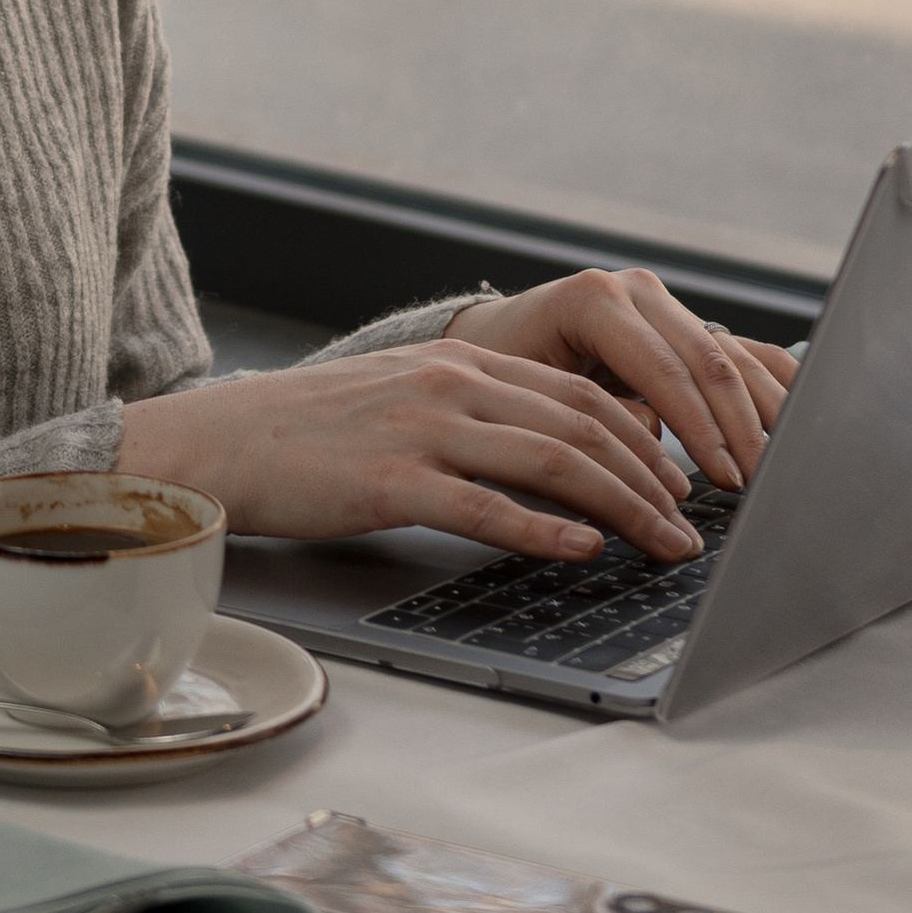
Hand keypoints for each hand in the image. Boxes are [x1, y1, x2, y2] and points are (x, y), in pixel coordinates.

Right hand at [114, 340, 708, 567]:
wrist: (220, 443)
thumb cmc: (311, 437)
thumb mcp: (404, 406)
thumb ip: (475, 422)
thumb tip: (555, 471)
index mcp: (459, 362)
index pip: (579, 393)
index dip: (643, 438)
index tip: (682, 483)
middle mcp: (449, 384)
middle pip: (581, 424)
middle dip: (651, 478)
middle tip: (691, 526)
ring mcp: (420, 429)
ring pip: (550, 461)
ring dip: (622, 506)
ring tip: (663, 544)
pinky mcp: (389, 480)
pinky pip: (483, 504)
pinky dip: (541, 529)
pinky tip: (581, 550)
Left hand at [463, 269, 796, 490]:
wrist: (496, 339)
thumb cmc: (504, 374)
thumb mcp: (536, 397)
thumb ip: (598, 417)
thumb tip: (661, 447)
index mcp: (594, 300)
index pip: (665, 370)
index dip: (701, 428)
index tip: (726, 480)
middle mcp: (635, 290)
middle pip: (708, 360)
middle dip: (741, 428)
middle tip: (765, 481)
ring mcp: (663, 301)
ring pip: (732, 353)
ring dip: (765, 410)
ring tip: (786, 460)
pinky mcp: (682, 319)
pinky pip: (739, 347)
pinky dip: (771, 381)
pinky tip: (800, 412)